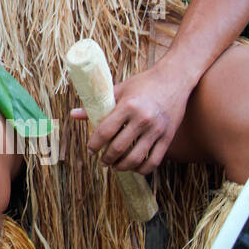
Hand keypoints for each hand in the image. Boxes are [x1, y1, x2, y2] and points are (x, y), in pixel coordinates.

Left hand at [70, 63, 192, 175]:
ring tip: (115, 166)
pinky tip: (134, 167)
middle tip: (102, 161)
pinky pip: (155, 160)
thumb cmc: (143, 83)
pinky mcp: (168, 137)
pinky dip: (142, 169)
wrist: (174, 79)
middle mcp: (143, 119)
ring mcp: (157, 130)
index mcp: (128, 106)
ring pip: (136, 158)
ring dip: (122, 166)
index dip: (94, 144)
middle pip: (119, 148)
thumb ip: (98, 104)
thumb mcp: (119, 90)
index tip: (90, 150)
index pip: (105, 131)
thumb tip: (74, 114)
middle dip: (106, 158)